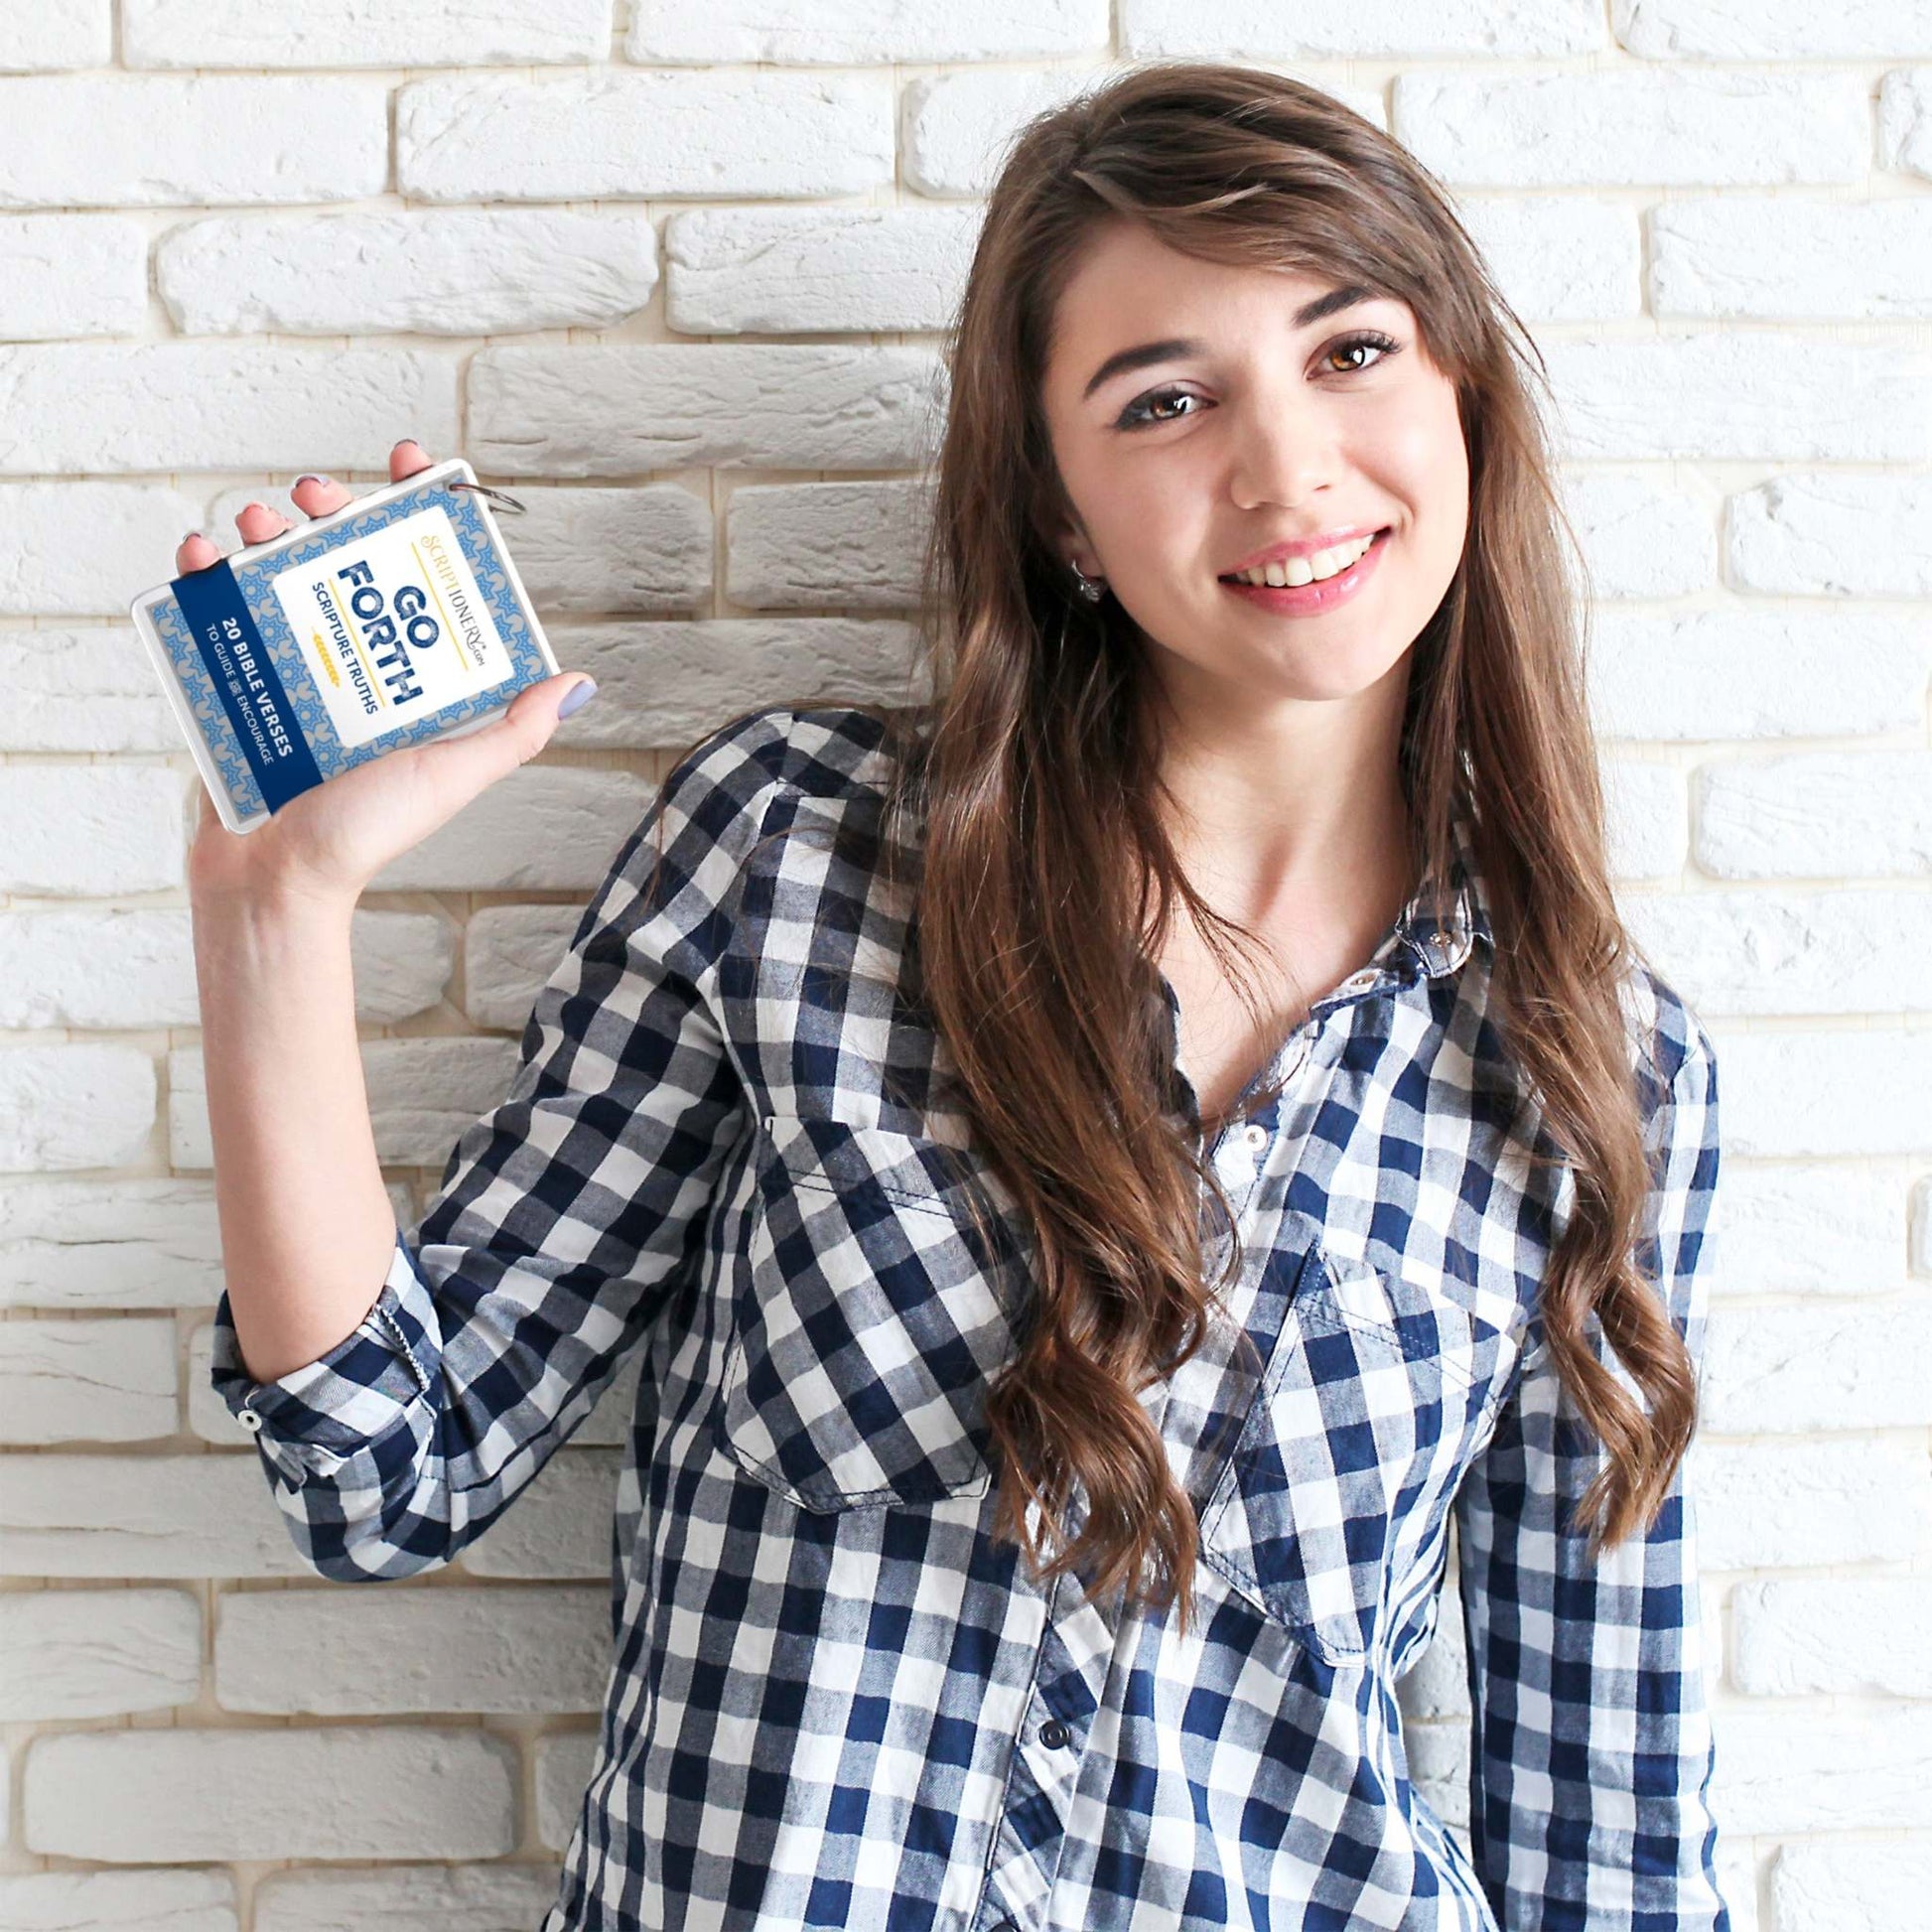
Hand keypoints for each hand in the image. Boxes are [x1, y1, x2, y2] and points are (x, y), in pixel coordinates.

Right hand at [177, 440, 594, 910]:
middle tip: (317, 496)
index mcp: (409, 674)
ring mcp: (289, 666)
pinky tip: (200, 556)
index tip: (412, 467)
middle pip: (344, 559)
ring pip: (276, 572)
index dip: (418, 514)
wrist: (274, 878)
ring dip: (263, 528)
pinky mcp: (231, 679)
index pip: (419, 577)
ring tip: (254, 522)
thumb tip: (576, 681)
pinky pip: (212, 613)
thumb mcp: (450, 773)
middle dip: (331, 510)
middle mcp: (353, 662)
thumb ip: (511, 732)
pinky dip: (201, 573)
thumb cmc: (367, 832)